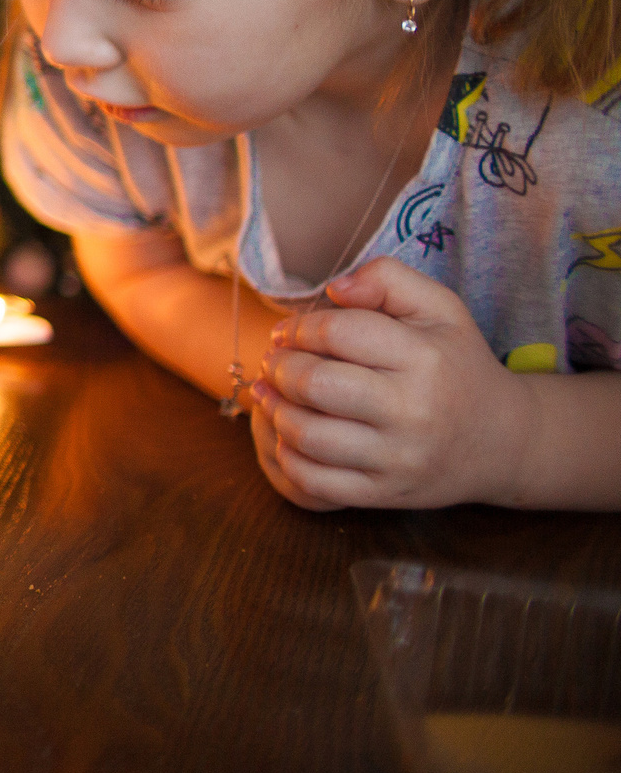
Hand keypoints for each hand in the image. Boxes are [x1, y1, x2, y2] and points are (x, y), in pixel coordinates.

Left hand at [249, 257, 534, 508]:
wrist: (502, 440)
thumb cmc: (456, 365)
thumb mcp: (440, 308)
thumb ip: (388, 278)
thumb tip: (335, 287)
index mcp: (424, 358)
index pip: (338, 333)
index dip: (299, 328)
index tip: (287, 332)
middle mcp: (413, 410)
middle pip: (316, 384)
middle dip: (280, 367)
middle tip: (274, 361)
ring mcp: (398, 457)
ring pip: (308, 435)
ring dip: (274, 410)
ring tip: (270, 393)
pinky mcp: (385, 493)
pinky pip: (315, 481)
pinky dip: (287, 456)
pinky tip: (287, 434)